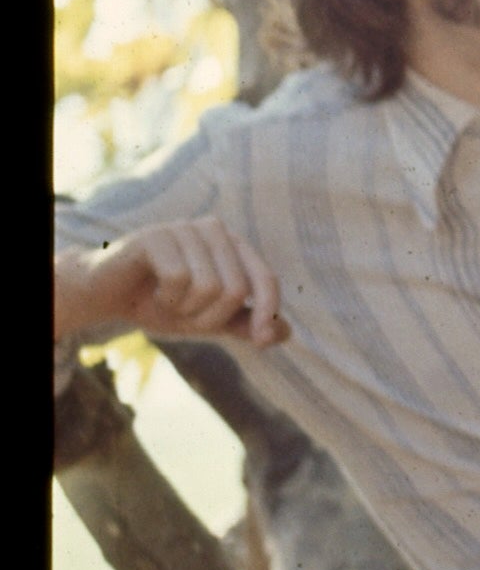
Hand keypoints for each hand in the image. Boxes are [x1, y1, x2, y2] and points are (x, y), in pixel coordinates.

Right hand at [56, 220, 287, 351]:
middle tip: (181, 313)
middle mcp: (215, 230)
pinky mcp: (158, 236)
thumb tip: (284, 334)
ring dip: (183, 309)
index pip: (265, 279)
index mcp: (234, 246)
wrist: (105, 295)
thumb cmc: (159, 303)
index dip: (267, 311)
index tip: (262, 341)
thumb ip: (243, 323)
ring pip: (209, 287)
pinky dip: (165, 298)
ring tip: (165, 300)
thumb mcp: (205, 318)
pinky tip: (150, 291)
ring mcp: (186, 228)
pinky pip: (179, 279)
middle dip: (207, 317)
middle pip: (235, 290)